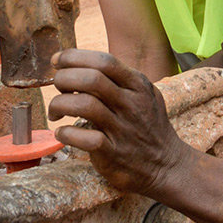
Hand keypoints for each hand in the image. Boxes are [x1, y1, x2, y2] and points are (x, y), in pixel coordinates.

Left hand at [49, 48, 195, 197]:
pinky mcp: (113, 153)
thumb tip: (81, 63)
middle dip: (64, 78)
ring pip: (84, 106)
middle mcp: (131, 104)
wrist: (166, 165)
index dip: (74, 57)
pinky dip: (66, 134)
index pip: (104, 60)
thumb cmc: (148, 125)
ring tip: (56, 111)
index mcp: (137, 85)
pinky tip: (63, 133)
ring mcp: (122, 129)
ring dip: (60, 104)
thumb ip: (119, 78)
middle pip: (91, 79)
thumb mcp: (145, 94)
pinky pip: (84, 139)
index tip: (57, 61)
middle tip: (57, 87)